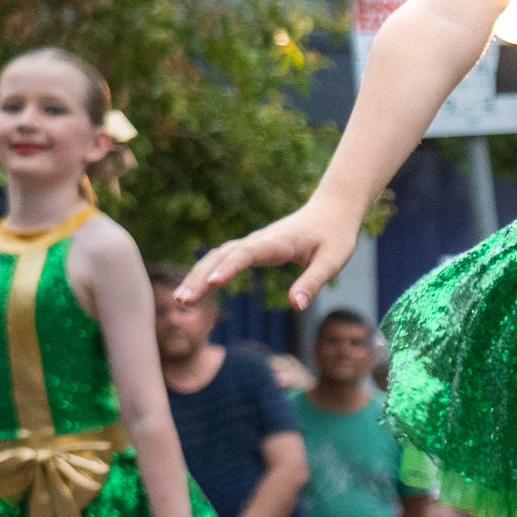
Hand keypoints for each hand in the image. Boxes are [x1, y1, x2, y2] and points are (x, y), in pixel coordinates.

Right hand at [182, 196, 360, 309]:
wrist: (332, 210)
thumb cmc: (335, 236)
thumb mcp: (332, 261)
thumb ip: (313, 282)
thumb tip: (296, 306)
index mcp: (279, 241)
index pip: (249, 253)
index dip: (230, 267)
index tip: (213, 283)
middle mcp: (260, 239)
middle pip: (223, 255)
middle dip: (201, 277)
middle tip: (184, 301)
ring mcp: (253, 242)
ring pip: (218, 255)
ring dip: (198, 275)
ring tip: (181, 300)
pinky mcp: (252, 247)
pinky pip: (223, 258)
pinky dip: (206, 271)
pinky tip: (194, 289)